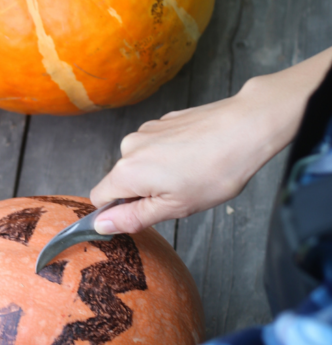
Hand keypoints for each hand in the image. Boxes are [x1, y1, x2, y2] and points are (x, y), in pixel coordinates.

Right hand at [90, 50, 331, 234]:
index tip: (143, 216)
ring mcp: (147, 129)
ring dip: (159, 173)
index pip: (99, 198)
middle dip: (143, 192)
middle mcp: (129, 146)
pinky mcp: (164, 120)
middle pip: (122, 179)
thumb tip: (101, 225)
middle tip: (180, 196)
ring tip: (193, 174)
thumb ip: (132, 217)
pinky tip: (197, 157)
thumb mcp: (173, 208)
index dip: (116, 212)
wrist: (245, 128)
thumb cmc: (215, 171)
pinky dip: (171, 155)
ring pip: (142, 162)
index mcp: (126, 172)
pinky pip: (157, 146)